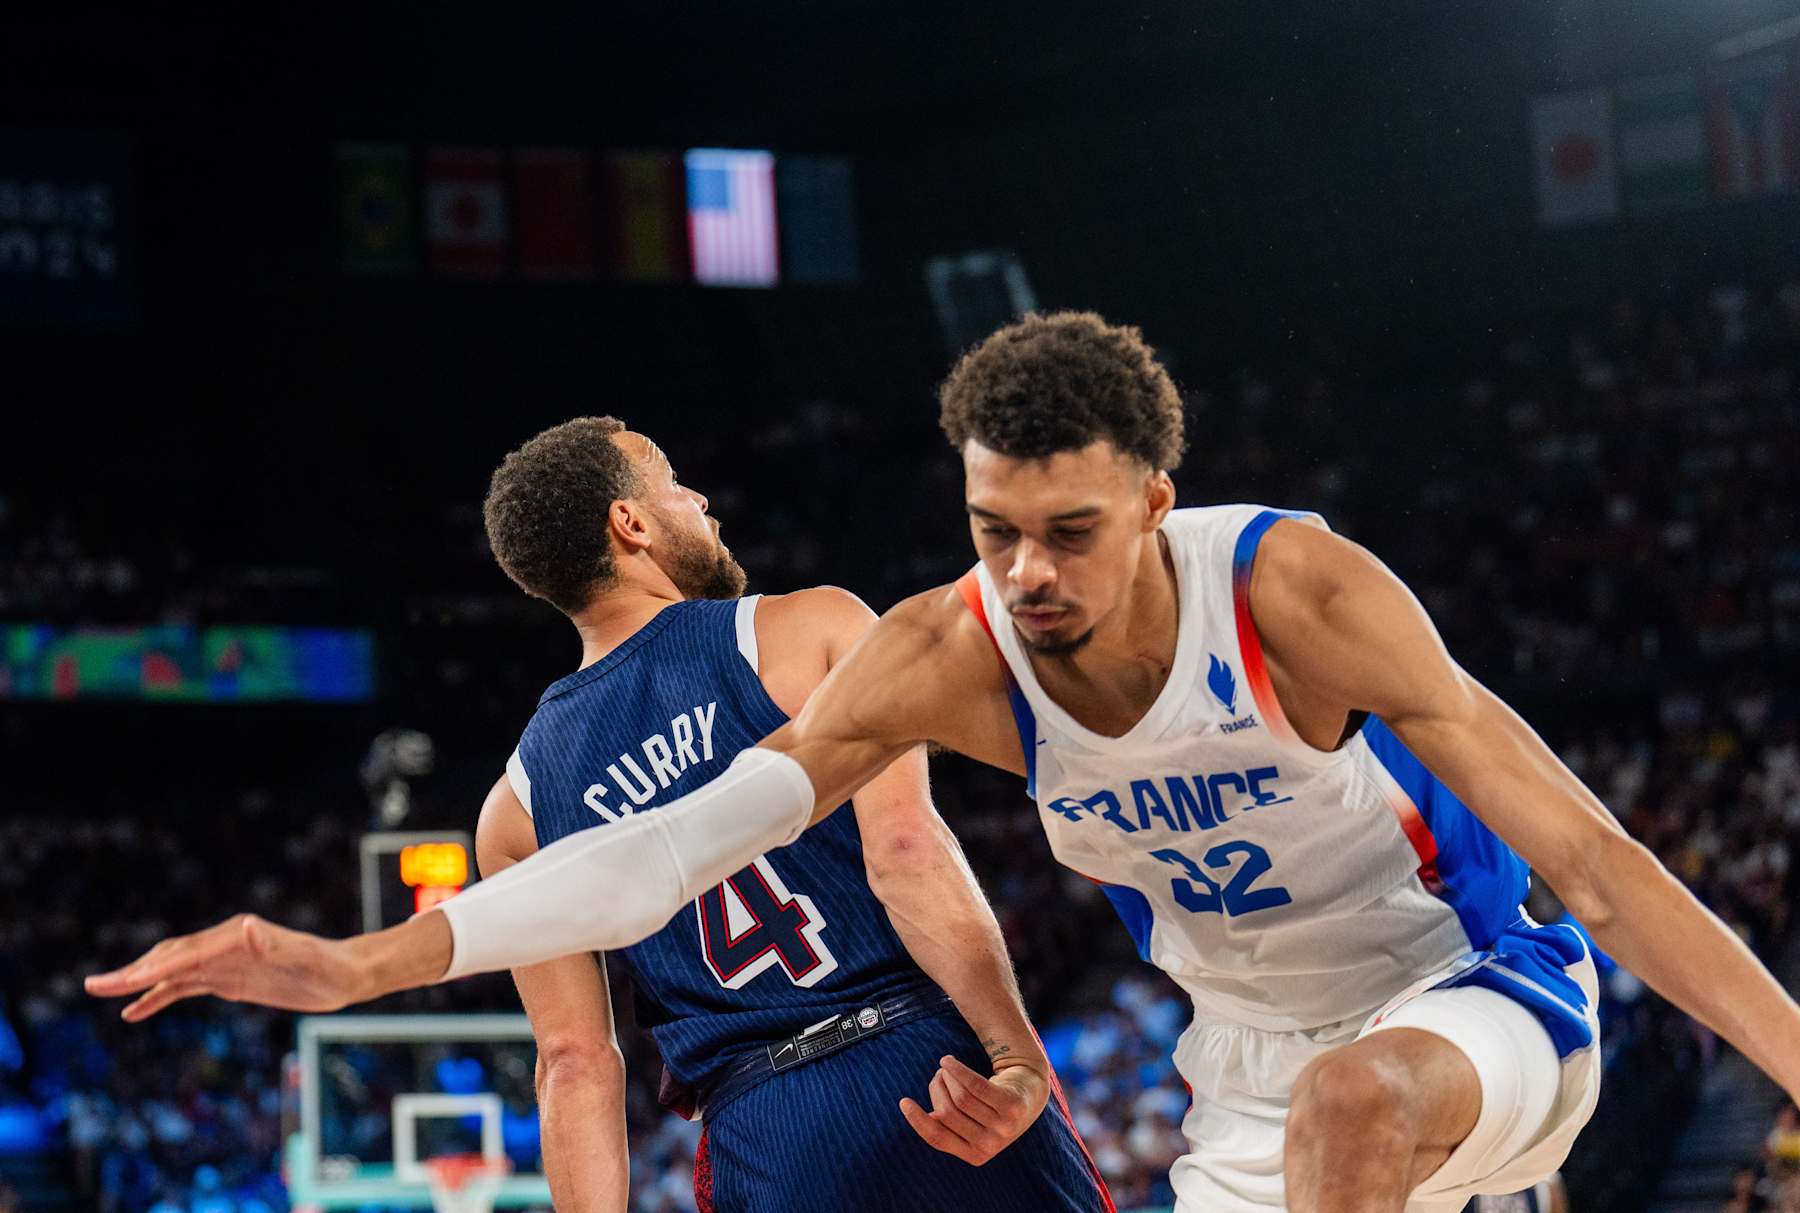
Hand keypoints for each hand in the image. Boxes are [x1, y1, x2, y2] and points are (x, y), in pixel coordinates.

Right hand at [85, 913, 364, 1020]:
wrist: (346, 974)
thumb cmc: (328, 967)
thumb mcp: (304, 958)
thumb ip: (275, 944)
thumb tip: (248, 927)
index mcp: (235, 938)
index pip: (182, 955)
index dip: (148, 969)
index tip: (117, 981)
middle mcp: (225, 945)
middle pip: (168, 957)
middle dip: (132, 972)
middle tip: (94, 986)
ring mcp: (225, 962)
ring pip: (171, 971)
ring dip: (138, 982)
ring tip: (103, 993)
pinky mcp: (230, 978)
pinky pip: (186, 987)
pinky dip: (159, 996)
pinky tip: (136, 1010)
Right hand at [899, 1054, 1049, 1164]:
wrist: (1029, 1090)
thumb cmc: (990, 1107)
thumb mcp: (971, 1123)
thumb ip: (949, 1125)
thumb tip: (928, 1117)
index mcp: (975, 1156)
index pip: (938, 1138)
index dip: (918, 1120)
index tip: (904, 1101)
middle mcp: (991, 1146)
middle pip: (947, 1113)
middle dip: (936, 1090)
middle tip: (938, 1076)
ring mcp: (1004, 1127)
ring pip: (960, 1097)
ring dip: (947, 1077)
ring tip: (945, 1067)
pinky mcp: (1013, 1106)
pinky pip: (976, 1085)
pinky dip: (956, 1070)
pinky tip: (947, 1060)